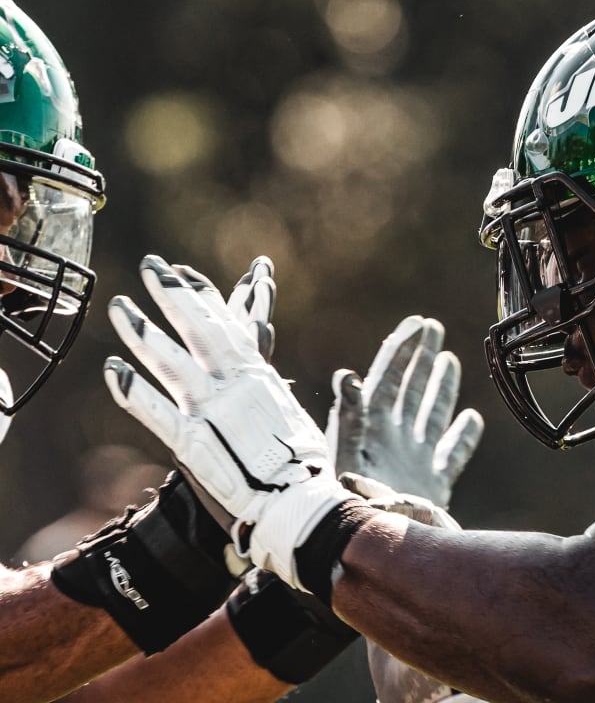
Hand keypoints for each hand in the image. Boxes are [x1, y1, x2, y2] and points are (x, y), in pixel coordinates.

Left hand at [104, 255, 354, 591]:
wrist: (301, 504)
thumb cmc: (305, 470)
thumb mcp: (292, 421)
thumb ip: (270, 401)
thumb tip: (268, 392)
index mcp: (262, 379)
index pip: (229, 326)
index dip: (204, 297)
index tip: (184, 274)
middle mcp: (236, 386)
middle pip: (199, 329)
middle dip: (173, 295)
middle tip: (151, 265)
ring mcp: (213, 411)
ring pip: (171, 361)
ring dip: (142, 332)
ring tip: (119, 307)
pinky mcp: (194, 442)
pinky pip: (155, 411)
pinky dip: (133, 390)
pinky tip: (112, 370)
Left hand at [328, 315, 482, 508]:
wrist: (366, 556)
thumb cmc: (346, 509)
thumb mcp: (344, 458)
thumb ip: (349, 419)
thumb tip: (346, 377)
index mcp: (370, 428)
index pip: (387, 378)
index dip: (401, 349)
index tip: (417, 324)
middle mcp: (392, 440)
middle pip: (410, 389)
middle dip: (421, 357)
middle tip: (433, 329)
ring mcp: (413, 461)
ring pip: (431, 415)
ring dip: (440, 389)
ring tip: (449, 362)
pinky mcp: (431, 486)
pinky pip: (451, 455)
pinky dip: (463, 436)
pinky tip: (472, 420)